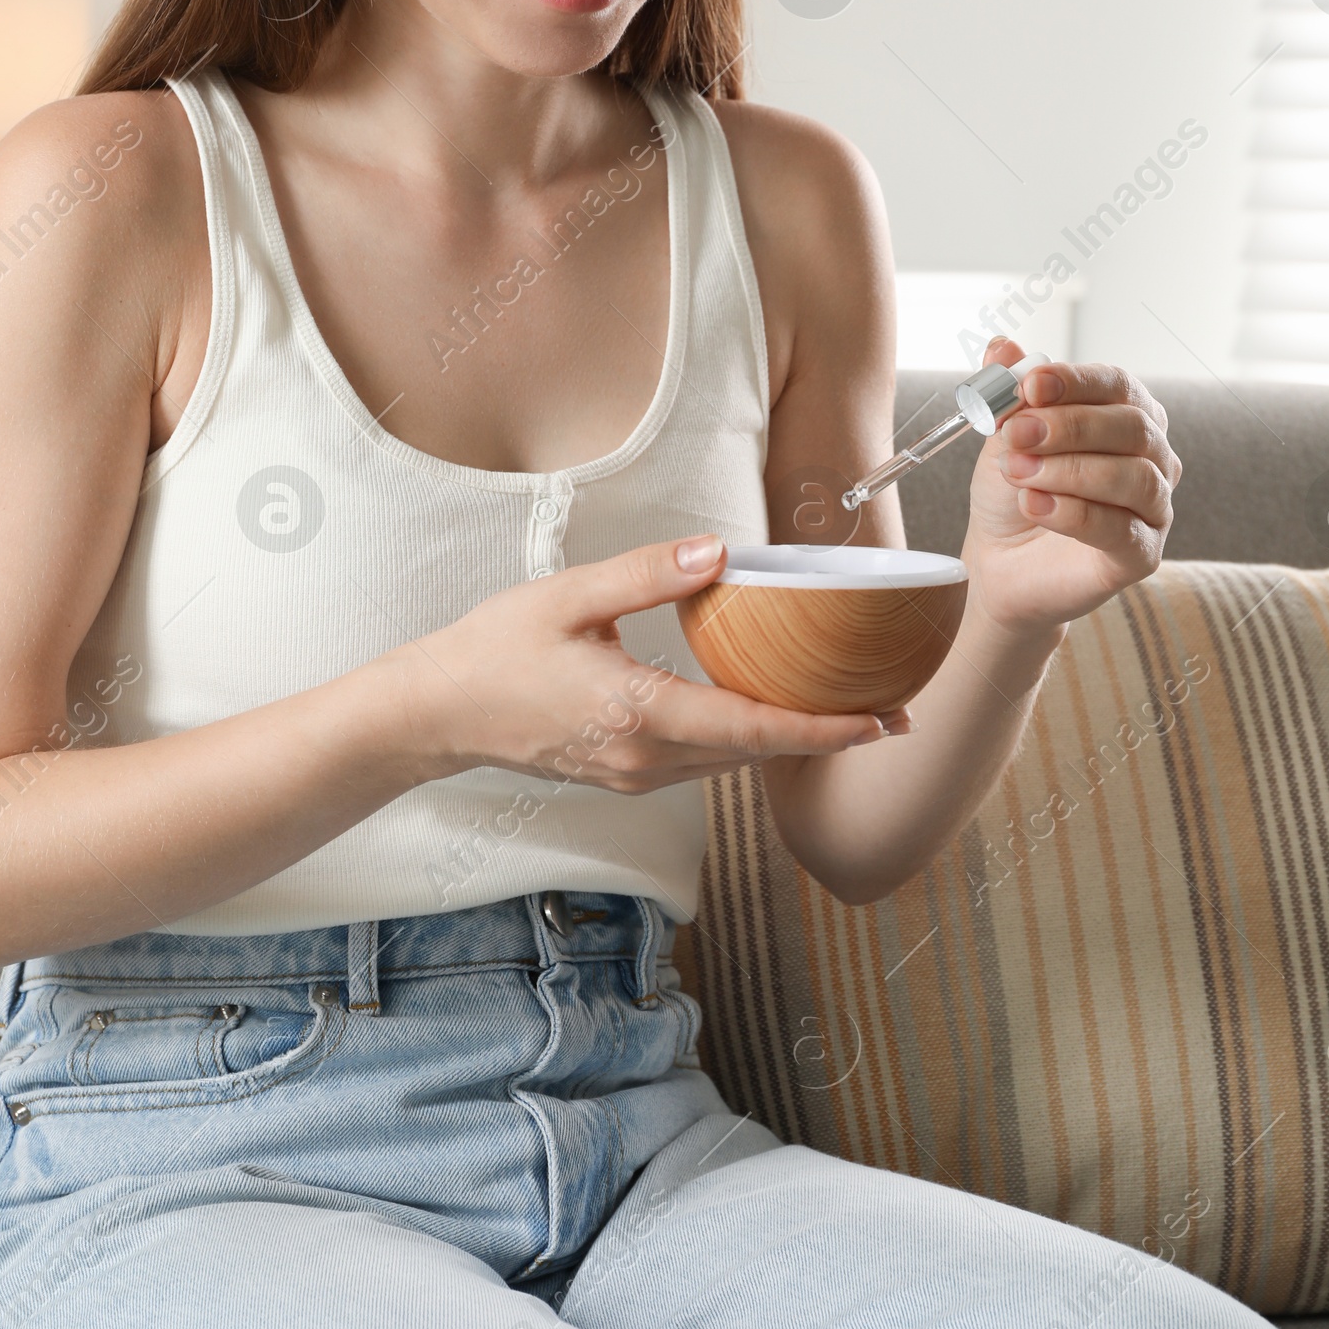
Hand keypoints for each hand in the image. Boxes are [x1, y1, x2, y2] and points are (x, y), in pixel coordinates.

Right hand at [394, 536, 900, 790]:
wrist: (436, 715)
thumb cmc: (494, 652)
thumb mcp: (569, 597)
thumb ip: (646, 575)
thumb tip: (717, 553)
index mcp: (643, 717)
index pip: (755, 731)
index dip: (825, 730)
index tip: (880, 721)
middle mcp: (649, 760)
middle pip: (758, 753)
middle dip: (826, 736)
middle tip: (892, 712)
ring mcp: (637, 775)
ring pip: (733, 762)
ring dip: (789, 741)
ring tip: (846, 713)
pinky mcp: (626, 773)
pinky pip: (704, 762)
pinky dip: (746, 741)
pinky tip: (765, 711)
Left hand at [960, 338, 1180, 643]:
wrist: (1000, 557)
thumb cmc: (1014, 488)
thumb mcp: (1003, 434)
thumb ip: (1007, 392)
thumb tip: (1001, 347)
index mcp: (1126, 414)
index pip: (1118, 383)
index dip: (1075, 381)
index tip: (1030, 385)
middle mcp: (1153, 456)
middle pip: (1132, 426)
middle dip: (1070, 426)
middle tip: (1016, 434)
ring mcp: (1155, 506)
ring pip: (1134, 477)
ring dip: (1069, 471)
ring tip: (1018, 473)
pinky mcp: (1144, 554)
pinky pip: (1122, 530)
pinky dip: (1075, 514)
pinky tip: (1035, 505)